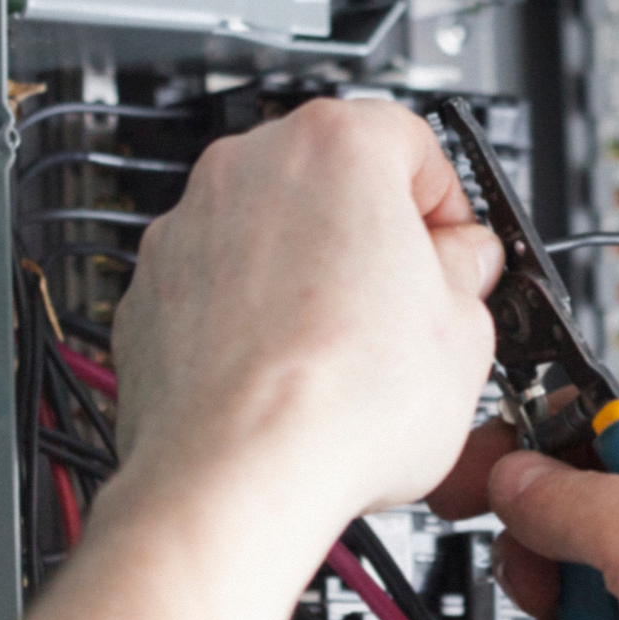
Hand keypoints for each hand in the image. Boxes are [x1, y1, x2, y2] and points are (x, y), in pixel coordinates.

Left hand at [108, 99, 503, 534]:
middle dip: (374, 237)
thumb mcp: (465, 331)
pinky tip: (287, 375)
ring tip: (346, 354)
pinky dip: (249, 317)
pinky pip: (218, 286)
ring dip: (308, 276)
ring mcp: (188, 226)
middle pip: (334, 181)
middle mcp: (249, 167)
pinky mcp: (150, 290)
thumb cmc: (340, 402)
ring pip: (270, 233)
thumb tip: (460, 267)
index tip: (457, 254)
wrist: (236, 476)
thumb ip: (468, 272)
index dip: (447, 207)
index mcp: (337, 145)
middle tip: (409, 306)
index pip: (414, 142)